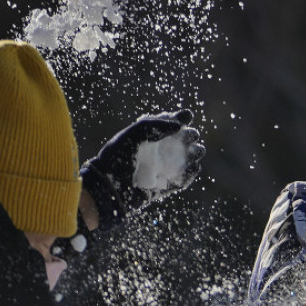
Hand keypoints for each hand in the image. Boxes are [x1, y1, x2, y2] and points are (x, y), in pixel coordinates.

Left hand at [80, 109, 204, 228]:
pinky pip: (183, 179)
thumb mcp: (134, 134)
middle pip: (181, 141)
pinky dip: (191, 173)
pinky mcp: (165, 186)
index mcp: (148, 136)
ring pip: (186, 159)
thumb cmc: (117, 158)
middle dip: (190, 136)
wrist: (109, 189)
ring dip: (195, 154)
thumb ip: (156, 125)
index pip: (169, 124)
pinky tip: (193, 166)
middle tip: (191, 136)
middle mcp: (156, 152)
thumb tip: (181, 125)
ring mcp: (162, 169)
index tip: (187, 117)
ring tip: (197, 151)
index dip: (181, 118)